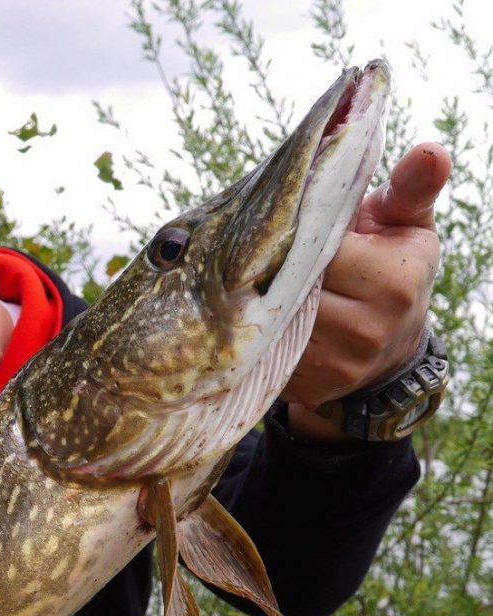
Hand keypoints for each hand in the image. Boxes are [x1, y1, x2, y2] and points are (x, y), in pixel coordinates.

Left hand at [282, 142, 450, 439]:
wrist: (391, 343)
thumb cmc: (392, 264)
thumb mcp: (405, 223)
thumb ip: (409, 188)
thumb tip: (430, 152)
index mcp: (394, 279)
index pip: (316, 246)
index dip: (296, 235)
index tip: (291, 229)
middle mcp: (368, 328)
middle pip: (289, 285)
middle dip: (276, 269)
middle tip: (271, 258)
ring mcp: (338, 364)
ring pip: (273, 319)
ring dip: (262, 303)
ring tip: (267, 287)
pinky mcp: (312, 389)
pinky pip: (267, 353)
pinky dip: (260, 336)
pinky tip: (265, 321)